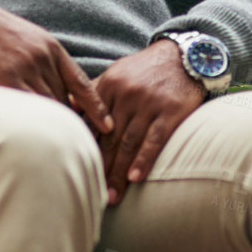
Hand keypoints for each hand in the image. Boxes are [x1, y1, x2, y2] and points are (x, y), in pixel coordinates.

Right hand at [0, 2, 113, 136]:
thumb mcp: (32, 41)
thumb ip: (48, 64)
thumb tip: (64, 96)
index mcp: (53, 49)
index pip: (82, 83)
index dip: (96, 108)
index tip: (108, 127)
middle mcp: (43, 59)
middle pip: (65, 100)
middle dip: (70, 123)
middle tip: (80, 146)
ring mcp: (25, 69)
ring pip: (47, 106)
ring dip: (51, 127)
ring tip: (58, 149)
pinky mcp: (5, 80)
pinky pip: (25, 107)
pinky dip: (30, 123)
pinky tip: (32, 137)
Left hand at [83, 39, 205, 206]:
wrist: (183, 55)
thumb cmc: (146, 69)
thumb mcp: (117, 72)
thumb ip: (94, 89)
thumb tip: (68, 106)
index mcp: (109, 85)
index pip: (92, 122)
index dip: (83, 148)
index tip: (77, 170)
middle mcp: (127, 94)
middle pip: (109, 137)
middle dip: (100, 167)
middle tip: (92, 192)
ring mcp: (149, 103)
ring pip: (129, 143)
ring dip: (119, 172)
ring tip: (112, 196)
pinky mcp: (171, 111)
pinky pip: (155, 140)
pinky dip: (144, 160)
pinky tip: (135, 178)